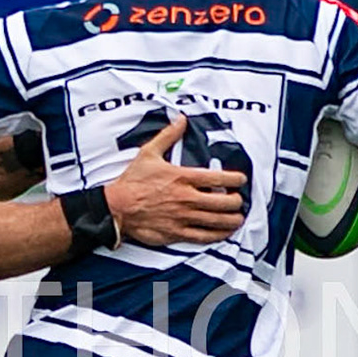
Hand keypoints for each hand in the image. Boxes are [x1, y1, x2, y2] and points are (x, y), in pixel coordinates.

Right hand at [105, 116, 248, 246]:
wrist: (117, 207)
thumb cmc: (132, 182)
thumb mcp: (149, 153)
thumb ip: (168, 135)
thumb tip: (181, 120)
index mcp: (183, 177)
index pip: (220, 178)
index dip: (236, 179)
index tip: (241, 180)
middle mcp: (187, 198)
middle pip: (224, 202)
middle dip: (237, 201)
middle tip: (238, 200)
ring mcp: (183, 217)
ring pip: (218, 221)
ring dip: (232, 219)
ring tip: (237, 217)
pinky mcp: (177, 233)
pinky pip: (204, 236)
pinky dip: (218, 235)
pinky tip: (224, 232)